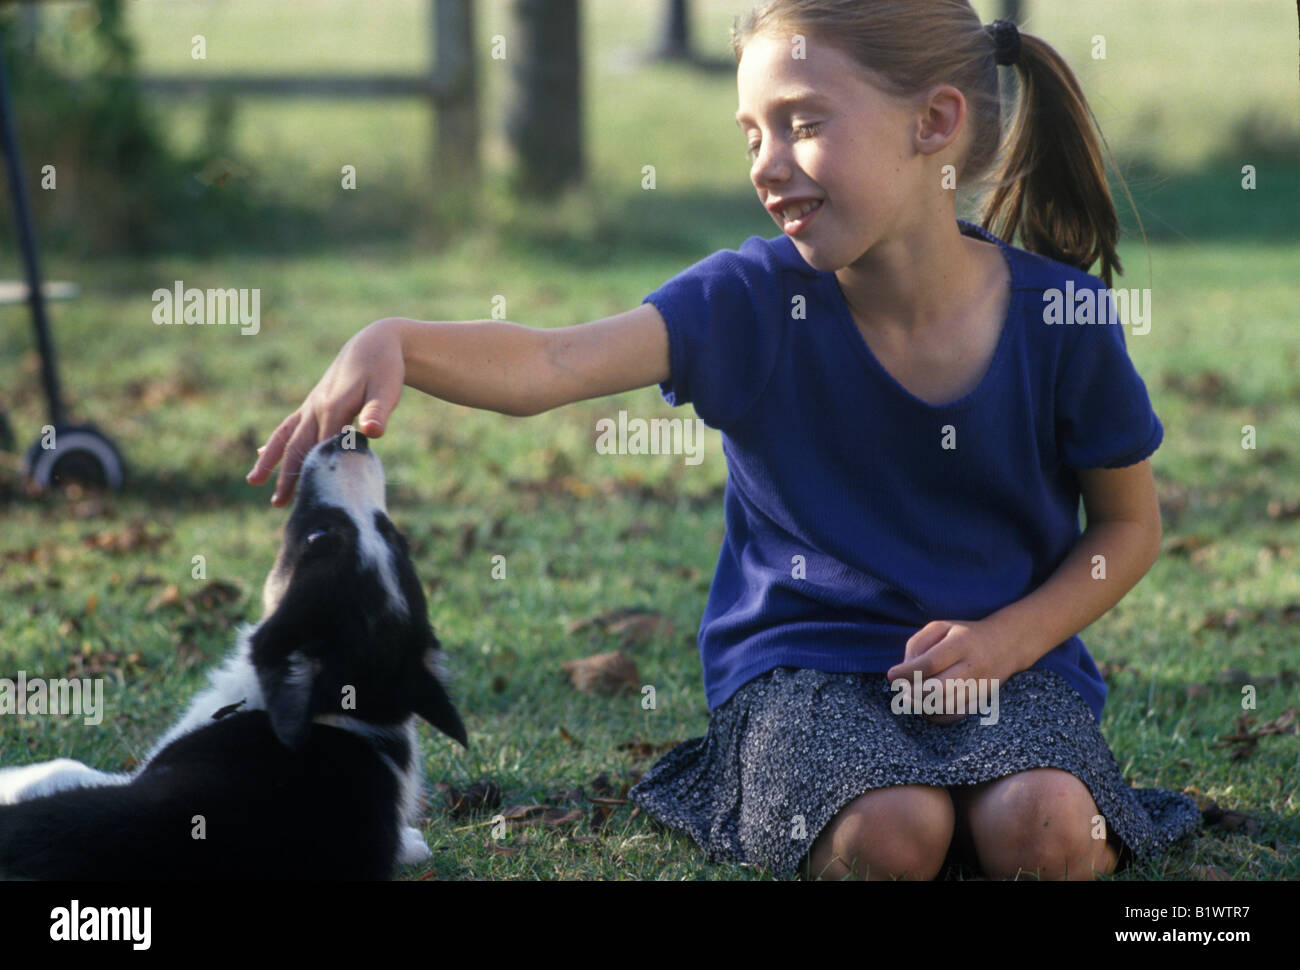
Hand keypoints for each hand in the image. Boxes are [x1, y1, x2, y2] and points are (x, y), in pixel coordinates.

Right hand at [246, 318, 405, 505]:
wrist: (373, 343)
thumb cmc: (384, 368)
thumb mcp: (387, 388)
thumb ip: (378, 411)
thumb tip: (374, 432)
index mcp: (333, 410)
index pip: (321, 450)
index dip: (316, 474)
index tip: (311, 500)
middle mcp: (316, 409)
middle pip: (299, 448)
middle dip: (289, 475)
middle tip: (278, 504)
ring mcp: (311, 406)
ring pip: (286, 437)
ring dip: (272, 460)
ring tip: (254, 481)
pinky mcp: (313, 404)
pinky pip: (289, 425)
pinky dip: (277, 442)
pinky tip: (264, 455)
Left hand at [886, 619, 1010, 725]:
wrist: (1006, 644)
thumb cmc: (965, 634)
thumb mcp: (941, 627)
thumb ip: (918, 644)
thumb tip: (904, 668)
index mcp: (962, 644)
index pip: (930, 663)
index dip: (906, 672)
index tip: (891, 675)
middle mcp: (974, 667)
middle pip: (938, 690)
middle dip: (913, 692)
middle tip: (902, 689)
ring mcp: (980, 687)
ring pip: (945, 706)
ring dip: (921, 706)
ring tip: (910, 697)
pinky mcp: (982, 701)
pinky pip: (954, 717)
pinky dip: (935, 716)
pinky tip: (925, 706)